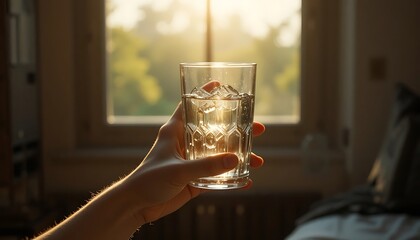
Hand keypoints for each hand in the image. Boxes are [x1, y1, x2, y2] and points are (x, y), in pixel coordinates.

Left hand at [122, 102, 264, 225]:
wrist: (138, 205)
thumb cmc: (149, 180)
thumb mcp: (178, 170)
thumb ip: (205, 166)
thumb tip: (235, 159)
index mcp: (176, 131)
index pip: (190, 105)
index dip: (204, 94)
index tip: (221, 85)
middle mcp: (186, 142)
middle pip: (215, 130)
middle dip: (236, 129)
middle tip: (257, 128)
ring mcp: (192, 161)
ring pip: (219, 153)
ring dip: (238, 156)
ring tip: (258, 160)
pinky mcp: (194, 179)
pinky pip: (217, 175)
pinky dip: (231, 177)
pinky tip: (246, 180)